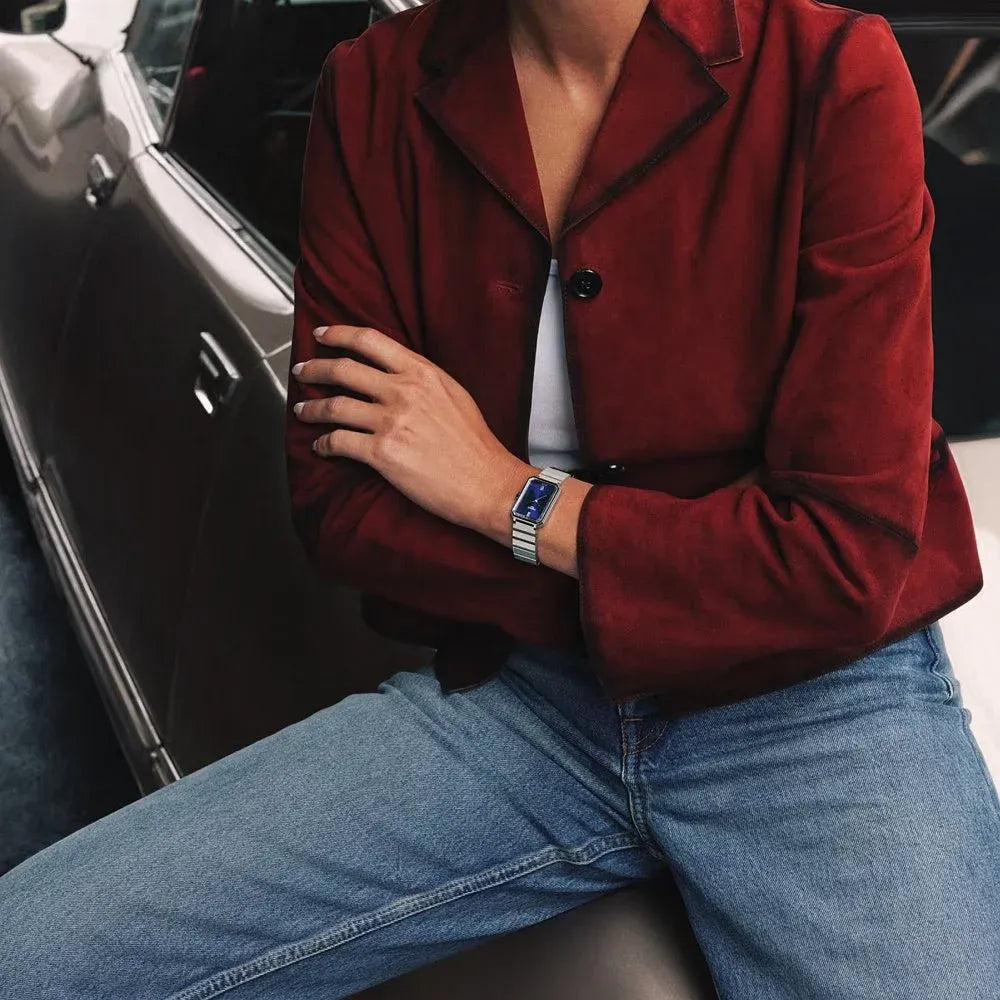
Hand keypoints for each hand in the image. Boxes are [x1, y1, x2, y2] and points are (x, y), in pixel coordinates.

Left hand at [292, 324, 530, 531]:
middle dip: (315, 369)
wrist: (487, 482)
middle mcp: (404, 392)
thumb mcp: (454, 394)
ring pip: (334, 406)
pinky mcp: (382, 454)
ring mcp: (391, 422)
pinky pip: (338, 442)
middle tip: (303, 371)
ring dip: (311, 409)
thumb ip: (422, 380)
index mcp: (422, 373)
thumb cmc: (475, 445)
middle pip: (343, 369)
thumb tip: (396, 374)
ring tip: (302, 410)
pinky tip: (320, 446)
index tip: (321, 335)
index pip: (369, 341)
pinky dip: (323, 443)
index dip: (338, 334)